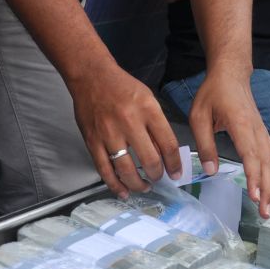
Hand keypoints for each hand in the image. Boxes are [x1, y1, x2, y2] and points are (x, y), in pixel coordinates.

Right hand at [68, 62, 182, 200]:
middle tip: (159, 178)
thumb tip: (165, 154)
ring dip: (138, 184)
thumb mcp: (148, 99)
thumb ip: (157, 125)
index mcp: (148, 110)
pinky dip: (115, 184)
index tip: (177, 173)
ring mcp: (109, 133)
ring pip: (126, 169)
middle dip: (158, 175)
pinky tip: (123, 191)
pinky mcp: (92, 141)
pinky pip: (105, 169)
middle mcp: (129, 122)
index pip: (168, 143)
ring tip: (144, 187)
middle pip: (150, 160)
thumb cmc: (122, 87)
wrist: (92, 77)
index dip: (175, 163)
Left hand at [187, 70, 269, 217]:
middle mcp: (257, 130)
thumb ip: (205, 143)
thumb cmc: (213, 93)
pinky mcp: (263, 134)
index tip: (255, 197)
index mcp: (241, 124)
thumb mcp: (199, 116)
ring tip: (269, 207)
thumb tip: (210, 171)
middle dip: (268, 190)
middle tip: (264, 213)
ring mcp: (263, 132)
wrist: (231, 74)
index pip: (251, 155)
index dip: (254, 177)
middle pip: (268, 164)